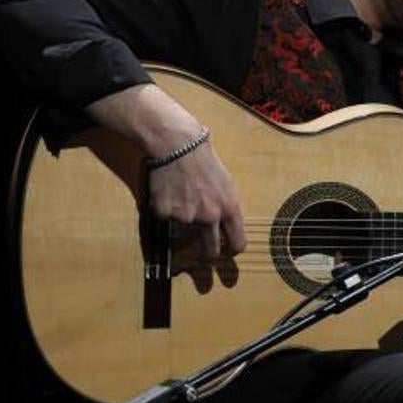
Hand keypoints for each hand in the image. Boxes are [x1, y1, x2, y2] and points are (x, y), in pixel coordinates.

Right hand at [148, 142, 247, 264]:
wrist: (177, 145)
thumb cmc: (203, 159)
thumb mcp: (225, 182)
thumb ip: (225, 206)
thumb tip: (223, 225)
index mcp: (229, 208)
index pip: (237, 242)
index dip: (233, 250)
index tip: (228, 252)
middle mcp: (209, 217)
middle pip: (211, 252)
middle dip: (208, 257)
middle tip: (205, 257)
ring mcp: (186, 218)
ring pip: (184, 230)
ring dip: (181, 219)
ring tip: (181, 194)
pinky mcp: (165, 214)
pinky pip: (165, 218)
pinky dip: (164, 209)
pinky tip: (167, 190)